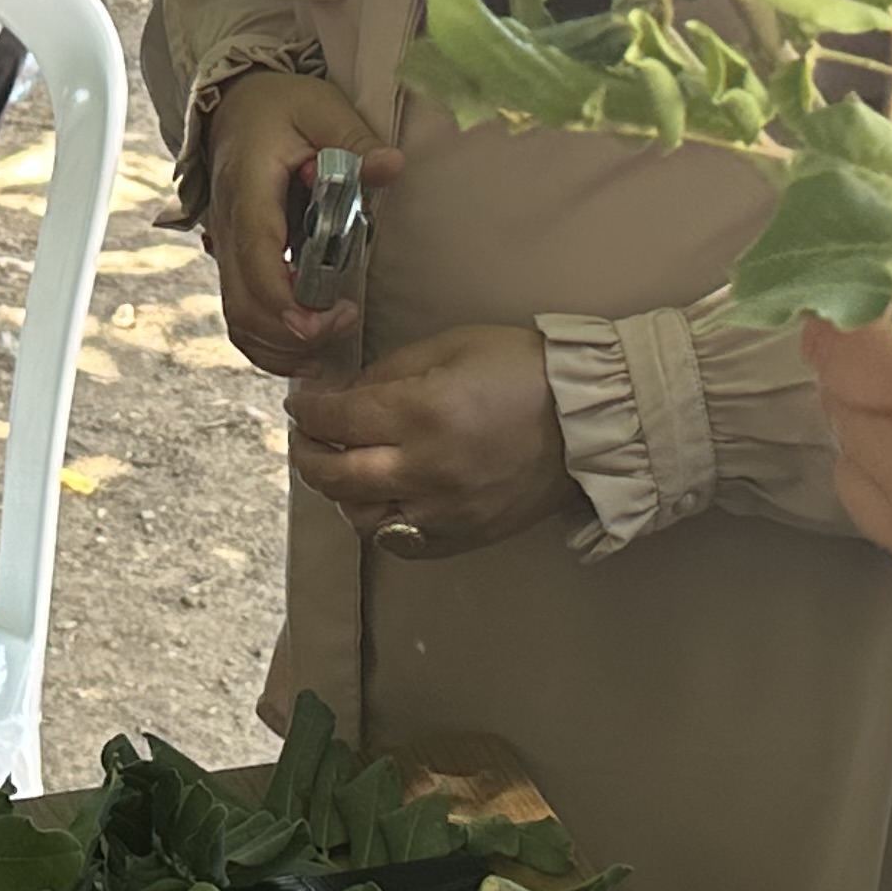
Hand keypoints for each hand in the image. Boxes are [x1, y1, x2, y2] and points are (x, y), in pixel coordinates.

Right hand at [202, 73, 398, 375]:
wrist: (235, 104)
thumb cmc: (279, 105)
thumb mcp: (321, 107)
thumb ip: (355, 139)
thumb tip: (392, 166)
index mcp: (249, 193)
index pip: (257, 261)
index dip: (286, 303)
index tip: (326, 320)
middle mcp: (229, 229)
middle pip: (243, 307)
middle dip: (291, 335)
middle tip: (343, 327)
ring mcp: (227, 249)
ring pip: (238, 320)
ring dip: (279, 347)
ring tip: (329, 346)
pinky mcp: (236, 261)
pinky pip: (242, 314)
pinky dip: (270, 340)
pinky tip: (308, 343)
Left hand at [290, 325, 568, 558]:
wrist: (589, 418)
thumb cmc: (522, 370)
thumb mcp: (449, 346)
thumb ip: (389, 372)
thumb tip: (344, 393)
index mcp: (421, 413)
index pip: (337, 418)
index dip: (309, 409)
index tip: (302, 402)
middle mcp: (424, 470)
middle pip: (335, 475)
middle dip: (307, 452)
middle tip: (306, 436)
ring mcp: (443, 512)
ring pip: (360, 518)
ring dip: (339, 493)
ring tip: (342, 469)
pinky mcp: (462, 537)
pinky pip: (400, 544)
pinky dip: (379, 522)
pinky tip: (380, 499)